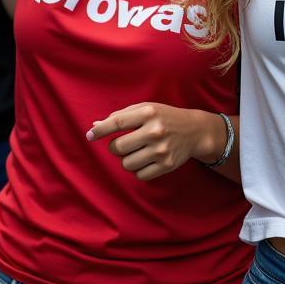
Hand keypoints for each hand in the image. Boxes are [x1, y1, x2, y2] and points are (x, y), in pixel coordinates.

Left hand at [86, 102, 224, 180]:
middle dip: (116, 147)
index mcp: (149, 113)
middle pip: (117, 148)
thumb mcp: (147, 109)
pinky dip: (139, 169)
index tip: (89, 136)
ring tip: (139, 151)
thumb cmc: (165, 117)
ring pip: (126, 164)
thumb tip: (94, 127)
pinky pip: (139, 175)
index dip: (100, 131)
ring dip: (128, 159)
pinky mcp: (167, 165)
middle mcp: (155, 131)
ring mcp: (161, 149)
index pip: (117, 122)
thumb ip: (121, 116)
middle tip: (125, 143)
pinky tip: (148, 159)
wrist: (195, 130)